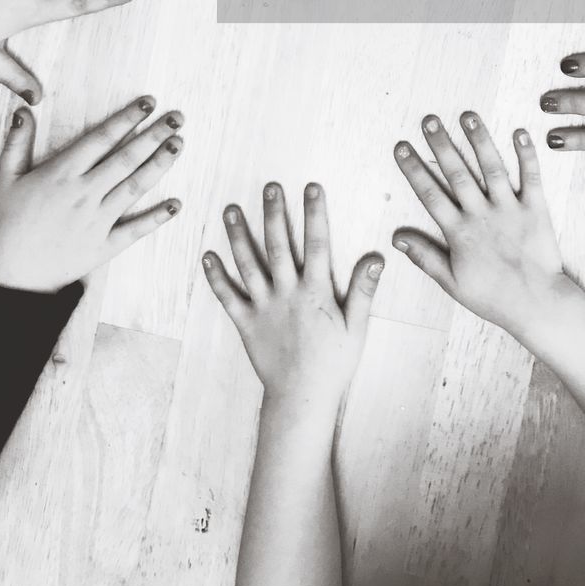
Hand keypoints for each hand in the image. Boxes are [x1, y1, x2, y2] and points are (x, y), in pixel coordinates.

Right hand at [0, 98, 182, 292]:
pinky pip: (135, 230)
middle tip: (177, 118)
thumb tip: (24, 109)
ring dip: (159, 165)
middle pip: (125, 159)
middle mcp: (84, 194)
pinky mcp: (103, 247)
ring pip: (134, 187)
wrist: (9, 276)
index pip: (101, 138)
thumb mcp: (4, 180)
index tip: (148, 103)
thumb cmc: (6, 225)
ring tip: (179, 145)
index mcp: (62, 174)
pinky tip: (176, 204)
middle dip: (153, 135)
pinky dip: (157, 218)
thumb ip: (16, 143)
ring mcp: (96, 221)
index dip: (127, 118)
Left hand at [203, 182, 382, 409]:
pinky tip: (207, 256)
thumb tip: (377, 257)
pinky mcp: (245, 323)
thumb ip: (364, 290)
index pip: (317, 243)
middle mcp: (287, 292)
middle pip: (279, 245)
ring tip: (230, 209)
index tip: (312, 187)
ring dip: (239, 235)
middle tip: (269, 187)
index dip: (315, 213)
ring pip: (248, 264)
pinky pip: (227, 297)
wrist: (302, 398)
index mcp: (316, 291)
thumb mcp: (356, 327)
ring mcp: (263, 307)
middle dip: (274, 213)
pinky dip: (216, 277)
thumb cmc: (333, 363)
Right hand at [392, 111, 568, 346]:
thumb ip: (425, 256)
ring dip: (479, 141)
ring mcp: (509, 209)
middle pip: (457, 173)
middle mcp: (481, 214)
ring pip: (491, 168)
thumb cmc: (493, 297)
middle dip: (441, 145)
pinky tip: (519, 132)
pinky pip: (531, 177)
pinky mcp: (536, 209)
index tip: (402, 147)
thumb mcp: (452, 282)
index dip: (414, 169)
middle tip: (429, 120)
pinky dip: (526, 154)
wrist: (537, 304)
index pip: (430, 194)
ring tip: (467, 116)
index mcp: (459, 232)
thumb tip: (397, 238)